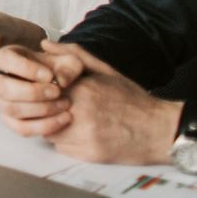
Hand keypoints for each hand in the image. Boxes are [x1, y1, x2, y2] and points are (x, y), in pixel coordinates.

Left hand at [0, 42, 181, 164]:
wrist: (158, 129)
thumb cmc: (131, 98)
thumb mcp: (105, 71)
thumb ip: (73, 55)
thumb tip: (44, 44)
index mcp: (81, 89)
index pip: (40, 89)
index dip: (42, 90)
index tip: (51, 91)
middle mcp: (79, 112)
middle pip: (41, 111)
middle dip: (46, 108)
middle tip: (62, 107)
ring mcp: (83, 135)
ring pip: (47, 130)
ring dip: (54, 126)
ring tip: (74, 121)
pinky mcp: (87, 154)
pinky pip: (60, 147)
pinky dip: (66, 142)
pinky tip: (83, 135)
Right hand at [0, 44, 76, 136]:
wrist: (65, 91)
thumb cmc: (62, 71)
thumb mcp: (72, 63)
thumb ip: (69, 67)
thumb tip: (60, 81)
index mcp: (8, 58)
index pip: (3, 59)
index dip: (25, 68)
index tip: (49, 76)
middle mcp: (0, 80)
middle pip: (3, 88)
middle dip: (32, 92)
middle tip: (57, 92)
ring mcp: (3, 102)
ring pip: (11, 109)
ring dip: (41, 109)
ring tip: (64, 104)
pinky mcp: (11, 121)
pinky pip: (21, 128)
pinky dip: (44, 126)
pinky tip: (63, 119)